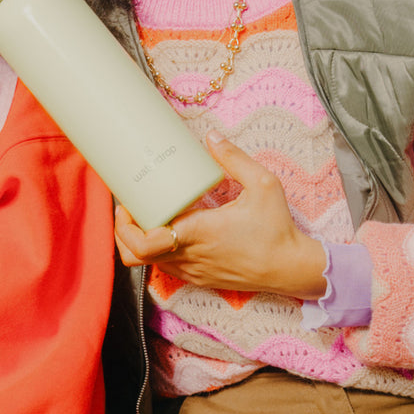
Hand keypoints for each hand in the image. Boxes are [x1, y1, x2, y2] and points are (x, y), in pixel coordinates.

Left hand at [113, 131, 327, 298]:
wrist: (291, 269)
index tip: (128, 204)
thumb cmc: (277, 229)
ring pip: (146, 264)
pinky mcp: (198, 278)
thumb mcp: (264, 185)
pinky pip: (165, 267)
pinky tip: (167, 229)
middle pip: (134, 256)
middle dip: (123, 232)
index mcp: (198, 234)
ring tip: (147, 214)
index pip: (143, 244)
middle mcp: (189, 257)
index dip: (125, 226)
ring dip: (138, 241)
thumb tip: (212, 136)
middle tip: (129, 207)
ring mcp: (192, 271)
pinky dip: (157, 251)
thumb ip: (236, 158)